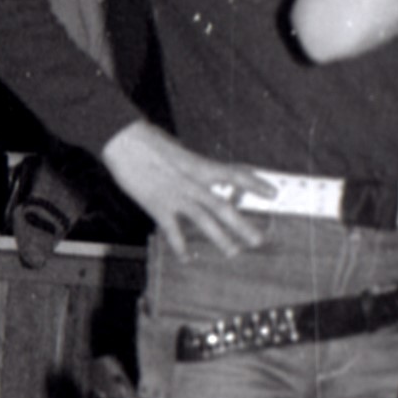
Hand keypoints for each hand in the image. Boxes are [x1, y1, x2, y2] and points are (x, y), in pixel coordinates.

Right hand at [100, 120, 273, 260]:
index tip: (273, 193)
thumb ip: (193, 167)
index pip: (234, 174)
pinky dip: (181, 246)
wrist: (124, 140)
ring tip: (233, 252)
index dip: (255, 183)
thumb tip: (204, 175)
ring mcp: (176, 195)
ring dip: (220, 238)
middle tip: (258, 240)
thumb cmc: (149, 142)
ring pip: (204, 220)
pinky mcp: (158, 205)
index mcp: (199, 166)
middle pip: (223, 206)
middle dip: (242, 225)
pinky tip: (188, 258)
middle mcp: (192, 182)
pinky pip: (173, 231)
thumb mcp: (179, 152)